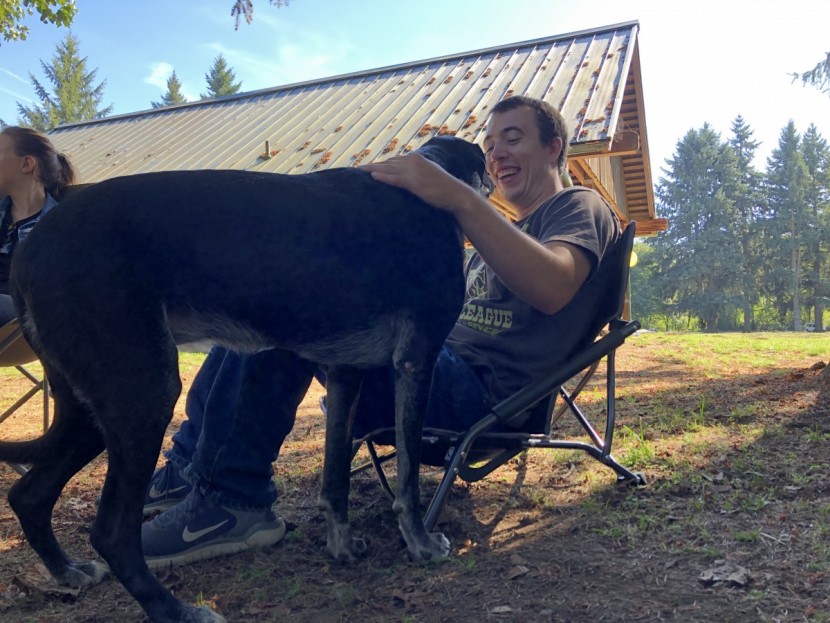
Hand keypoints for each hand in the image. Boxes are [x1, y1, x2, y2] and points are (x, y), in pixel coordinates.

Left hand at [361, 153, 478, 215]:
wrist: (456, 194)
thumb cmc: (444, 189)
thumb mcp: (429, 176)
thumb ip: (417, 174)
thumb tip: (407, 178)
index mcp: (417, 159)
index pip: (395, 160)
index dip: (382, 164)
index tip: (370, 167)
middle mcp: (414, 161)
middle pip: (389, 162)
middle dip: (374, 165)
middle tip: (360, 168)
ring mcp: (414, 171)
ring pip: (389, 168)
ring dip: (373, 170)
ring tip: (361, 171)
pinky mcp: (414, 182)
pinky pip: (395, 178)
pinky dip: (383, 177)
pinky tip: (373, 177)